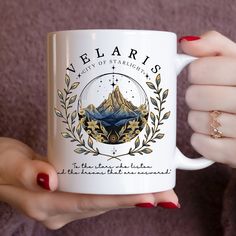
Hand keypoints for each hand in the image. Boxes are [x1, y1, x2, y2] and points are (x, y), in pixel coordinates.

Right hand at [0, 138, 178, 229]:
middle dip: (135, 199)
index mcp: (45, 204)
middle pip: (103, 202)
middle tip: (167, 194)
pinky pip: (97, 192)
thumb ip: (25, 172)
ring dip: (130, 194)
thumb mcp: (7, 164)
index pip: (89, 201)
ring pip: (103, 199)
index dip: (119, 200)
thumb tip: (50, 178)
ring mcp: (65, 201)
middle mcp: (59, 207)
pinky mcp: (68, 190)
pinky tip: (131, 182)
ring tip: (159, 190)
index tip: (148, 198)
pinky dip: (116, 188)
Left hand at [180, 31, 235, 166]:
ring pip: (196, 120)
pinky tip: (214, 134)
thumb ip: (215, 47)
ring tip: (216, 116)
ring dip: (199, 118)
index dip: (196, 73)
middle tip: (209, 98)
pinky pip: (201, 144)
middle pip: (195, 96)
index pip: (200, 69)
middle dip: (196, 96)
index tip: (204, 75)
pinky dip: (201, 140)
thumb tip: (186, 43)